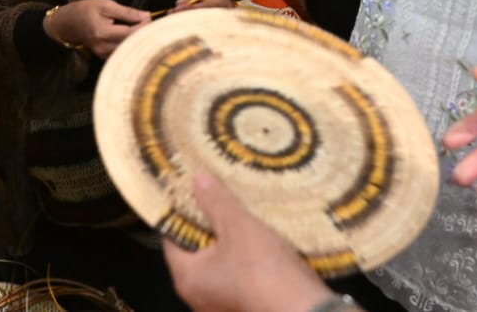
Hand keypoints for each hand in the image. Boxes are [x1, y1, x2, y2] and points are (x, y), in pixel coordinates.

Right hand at [45, 0, 149, 57]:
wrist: (68, 23)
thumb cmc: (86, 10)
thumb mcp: (106, 5)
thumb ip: (127, 12)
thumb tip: (147, 16)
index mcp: (103, 33)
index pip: (131, 33)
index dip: (144, 26)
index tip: (150, 17)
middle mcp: (104, 48)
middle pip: (132, 44)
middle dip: (144, 34)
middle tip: (151, 23)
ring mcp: (104, 55)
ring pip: (129, 50)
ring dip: (139, 40)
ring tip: (144, 29)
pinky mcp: (105, 58)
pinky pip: (123, 53)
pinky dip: (131, 45)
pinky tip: (135, 37)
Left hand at [163, 172, 332, 311]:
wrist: (304, 310)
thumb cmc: (264, 271)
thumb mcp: (238, 227)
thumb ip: (216, 201)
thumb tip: (197, 177)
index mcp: (187, 278)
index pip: (172, 238)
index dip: (182, 212)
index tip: (193, 190)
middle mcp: (197, 297)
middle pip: (195, 252)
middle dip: (208, 225)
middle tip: (219, 197)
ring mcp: (220, 306)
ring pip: (218, 265)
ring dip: (228, 243)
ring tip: (239, 215)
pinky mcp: (242, 307)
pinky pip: (235, 277)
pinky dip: (241, 260)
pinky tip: (256, 241)